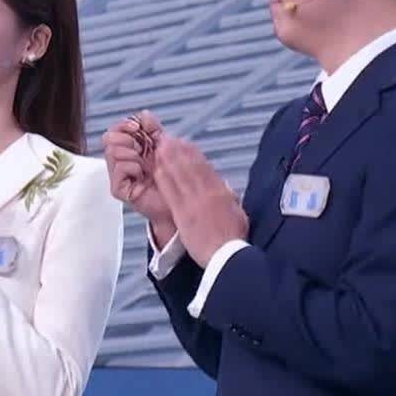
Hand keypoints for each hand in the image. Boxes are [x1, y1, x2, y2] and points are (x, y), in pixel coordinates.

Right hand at [102, 111, 171, 225]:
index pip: (116, 129)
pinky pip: (119, 168)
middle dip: (128, 139)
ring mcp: (118, 175)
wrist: (178, 204)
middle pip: (108, 138)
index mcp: (130, 149)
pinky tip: (142, 176)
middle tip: (142, 150)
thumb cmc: (171, 179)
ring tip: (144, 166)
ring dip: (133, 155)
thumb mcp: (165, 148)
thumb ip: (154, 130)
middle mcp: (120, 161)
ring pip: (113, 151)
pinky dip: (133, 168)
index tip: (137, 126)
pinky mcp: (118, 189)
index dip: (125, 125)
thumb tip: (144, 114)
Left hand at [151, 135, 247, 266]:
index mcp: (221, 193)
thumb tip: (225, 191)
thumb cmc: (233, 239)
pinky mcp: (182, 214)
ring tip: (160, 148)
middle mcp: (206, 193)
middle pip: (190, 167)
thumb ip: (230, 200)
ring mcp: (193, 203)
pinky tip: (157, 170)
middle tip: (168, 139)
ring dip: (169, 160)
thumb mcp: (238, 214)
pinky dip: (164, 179)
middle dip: (178, 152)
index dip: (193, 155)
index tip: (186, 145)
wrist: (227, 255)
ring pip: (179, 176)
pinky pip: (171, 192)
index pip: (205, 168)